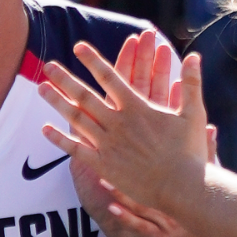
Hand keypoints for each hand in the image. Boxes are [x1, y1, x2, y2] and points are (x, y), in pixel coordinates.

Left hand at [38, 42, 210, 217]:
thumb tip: (195, 56)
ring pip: (77, 119)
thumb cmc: (190, 153)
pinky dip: (60, 139)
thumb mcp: (194, 114)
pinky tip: (45, 129)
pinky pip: (77, 150)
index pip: (110, 78)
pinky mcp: (104, 166)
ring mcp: (108, 144)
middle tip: (47, 64)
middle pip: (85, 96)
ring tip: (41, 88)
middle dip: (65, 78)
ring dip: (57, 102)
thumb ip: (192, 84)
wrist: (181, 188)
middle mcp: (118, 123)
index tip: (78, 47)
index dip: (93, 61)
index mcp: (138, 108)